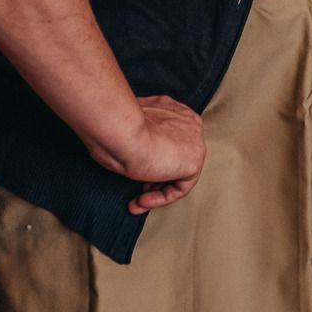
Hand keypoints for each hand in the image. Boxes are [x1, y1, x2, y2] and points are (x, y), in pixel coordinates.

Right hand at [76, 94, 206, 212]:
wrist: (122, 131)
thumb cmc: (116, 127)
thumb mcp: (129, 128)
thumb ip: (140, 136)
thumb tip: (132, 151)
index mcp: (173, 110)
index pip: (171, 139)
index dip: (154, 157)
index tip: (137, 168)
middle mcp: (188, 123)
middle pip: (177, 157)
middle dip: (156, 176)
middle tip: (138, 189)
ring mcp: (195, 141)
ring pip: (180, 173)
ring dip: (157, 191)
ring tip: (137, 200)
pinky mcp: (194, 162)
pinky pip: (181, 187)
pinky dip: (162, 198)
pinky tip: (142, 201)